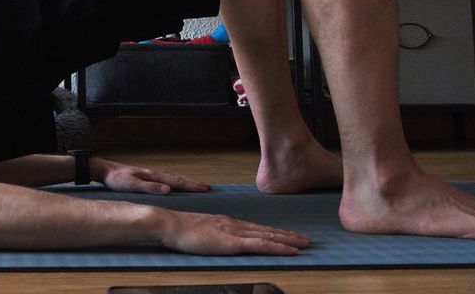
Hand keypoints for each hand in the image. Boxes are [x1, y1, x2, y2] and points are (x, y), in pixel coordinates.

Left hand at [94, 158, 210, 194]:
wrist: (104, 170)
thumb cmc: (116, 179)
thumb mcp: (132, 185)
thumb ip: (150, 187)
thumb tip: (169, 189)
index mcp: (153, 176)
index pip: (177, 181)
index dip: (192, 186)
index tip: (205, 188)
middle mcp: (154, 174)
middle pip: (177, 179)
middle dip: (192, 184)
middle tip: (207, 187)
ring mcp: (150, 175)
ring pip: (172, 179)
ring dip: (185, 183)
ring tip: (195, 186)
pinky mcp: (145, 177)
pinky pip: (165, 180)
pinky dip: (174, 183)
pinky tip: (173, 186)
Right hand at [160, 210, 309, 255]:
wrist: (169, 224)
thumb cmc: (178, 230)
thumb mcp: (198, 231)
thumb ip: (210, 234)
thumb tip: (215, 239)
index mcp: (226, 223)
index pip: (255, 228)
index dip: (273, 232)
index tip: (287, 234)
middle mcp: (234, 224)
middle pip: (266, 230)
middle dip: (287, 235)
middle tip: (305, 238)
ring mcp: (234, 232)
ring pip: (267, 236)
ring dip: (288, 240)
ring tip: (304, 243)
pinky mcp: (231, 242)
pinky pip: (260, 245)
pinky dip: (277, 247)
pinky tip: (290, 250)